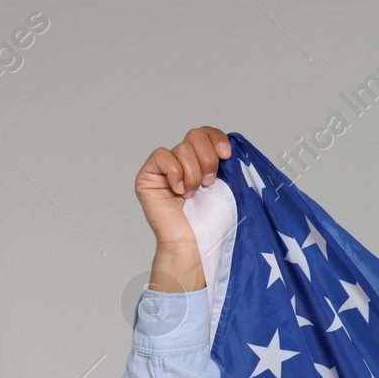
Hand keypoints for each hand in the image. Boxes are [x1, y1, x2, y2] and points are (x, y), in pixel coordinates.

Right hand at [134, 126, 229, 292]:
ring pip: (182, 148)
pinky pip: (162, 156)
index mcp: (203, 162)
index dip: (217, 138)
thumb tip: (230, 146)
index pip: (207, 133)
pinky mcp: (149, 176)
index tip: (226, 155)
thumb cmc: (212, 221)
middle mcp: (183, 162)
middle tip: (210, 184)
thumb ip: (225, 164)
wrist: (195, 244)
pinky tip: (179, 192)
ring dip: (193, 174)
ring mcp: (165, 169)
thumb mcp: (227, 187)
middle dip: (208, 159)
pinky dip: (174, 173)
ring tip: (194, 194)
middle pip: (195, 135)